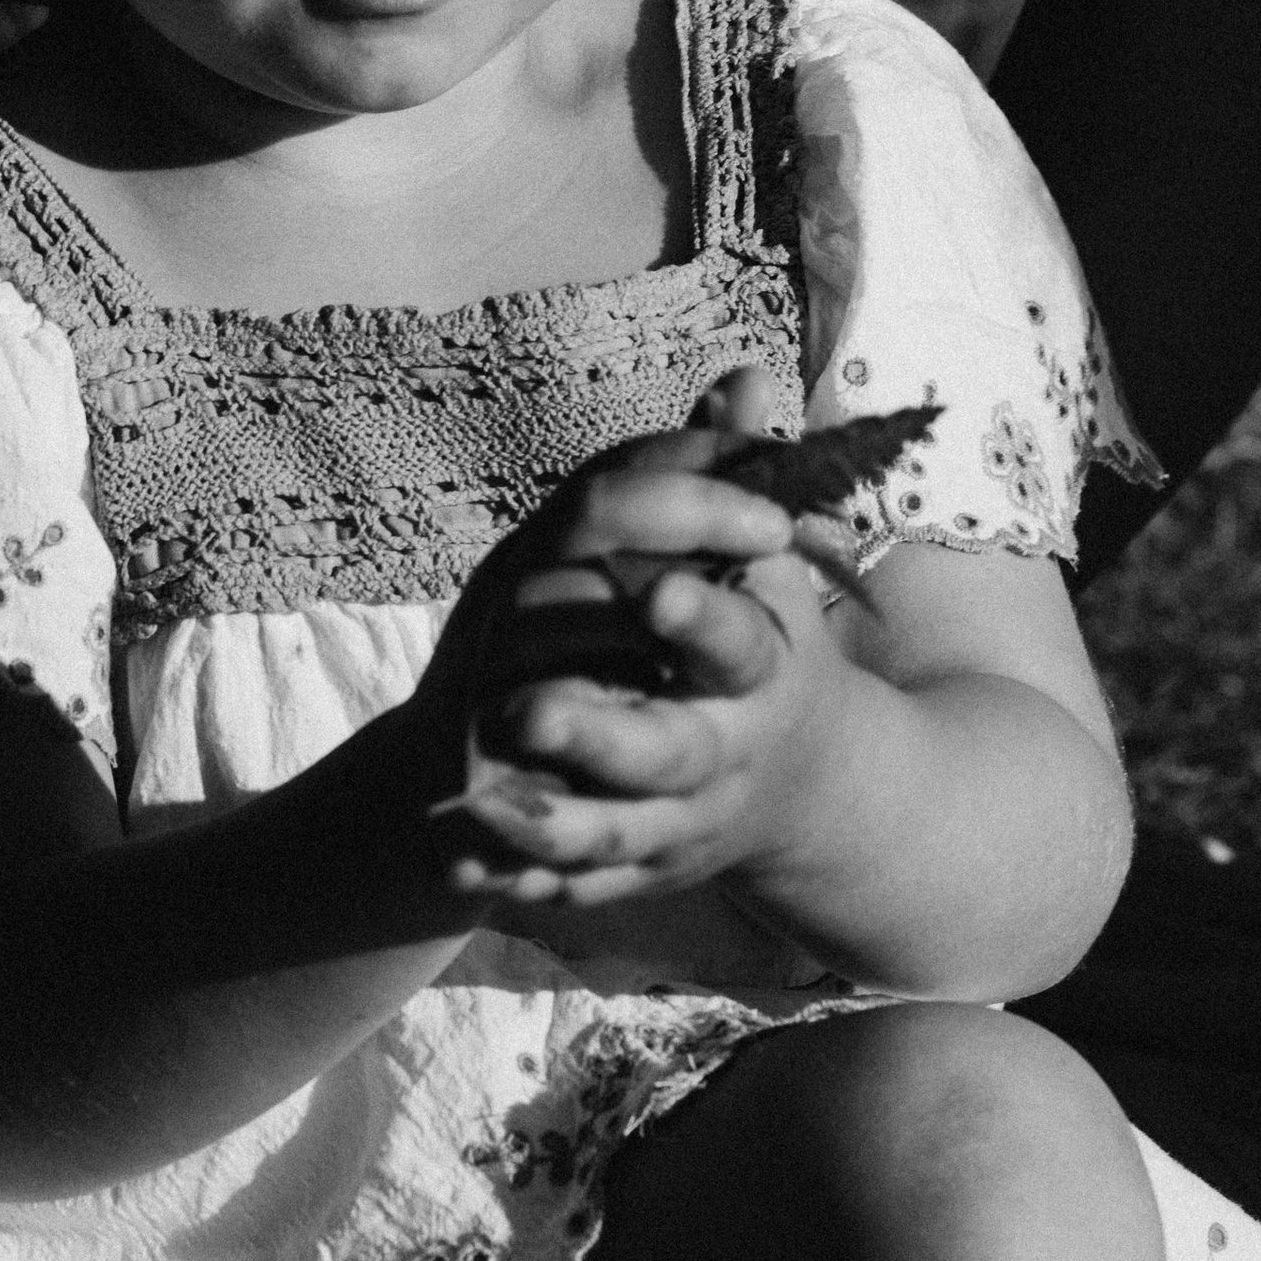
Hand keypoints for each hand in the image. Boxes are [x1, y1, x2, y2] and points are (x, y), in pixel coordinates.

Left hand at [429, 381, 865, 917]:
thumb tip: (739, 373)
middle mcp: (730, 751)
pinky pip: (582, 887)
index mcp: (761, 670)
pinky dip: (523, 883)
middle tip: (523, 712)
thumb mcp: (763, 566)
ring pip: (618, 834)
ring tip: (471, 807)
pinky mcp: (647, 870)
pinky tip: (458, 872)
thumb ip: (736, 478)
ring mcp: (689, 821)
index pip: (736, 641)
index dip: (700, 617)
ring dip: (546, 825)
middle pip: (669, 752)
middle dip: (598, 735)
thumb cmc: (762, 643)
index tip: (659, 593)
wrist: (803, 782)